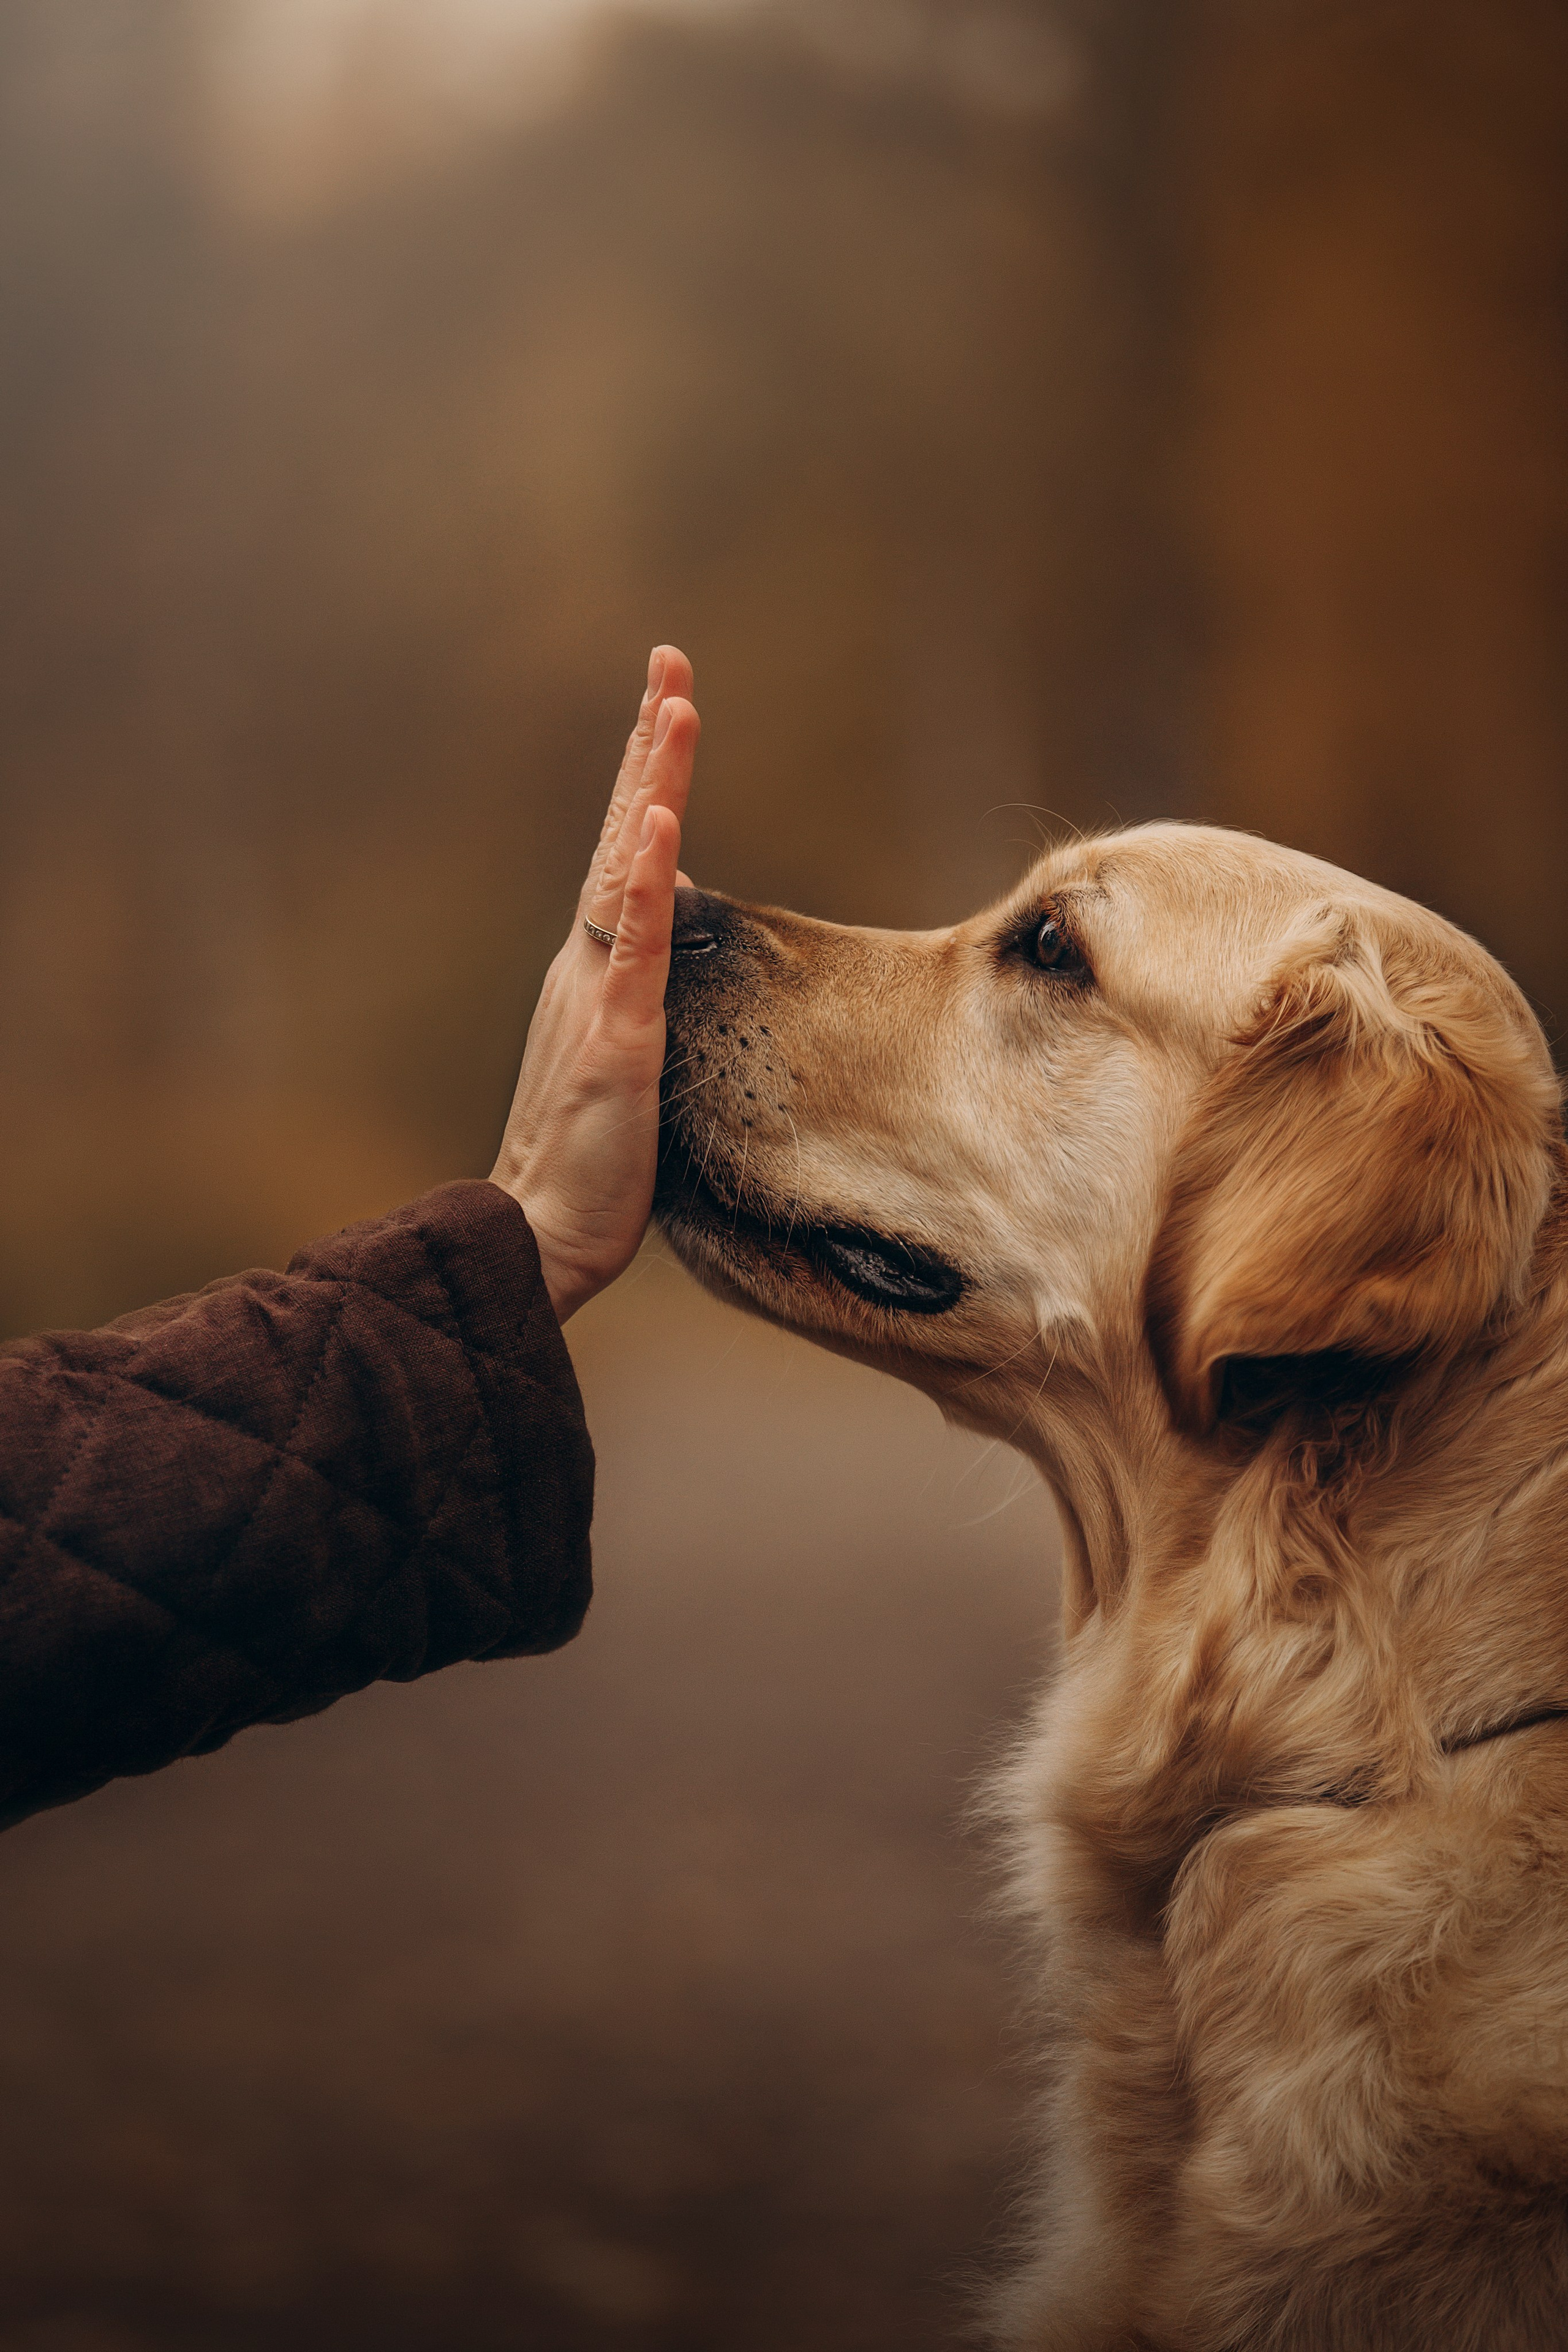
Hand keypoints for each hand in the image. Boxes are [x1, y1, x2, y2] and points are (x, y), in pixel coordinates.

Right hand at [490, 646, 698, 1321]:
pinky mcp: (616, 1037)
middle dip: (650, 746)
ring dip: (653, 784)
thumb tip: (658, 968)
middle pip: (622, 834)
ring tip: (674, 706)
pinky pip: (633, 947)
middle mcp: (585, 965)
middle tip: (671, 662)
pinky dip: (644, 881)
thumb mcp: (618, 1065)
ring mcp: (598, 995)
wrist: (540, 1232)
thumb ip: (634, 1008)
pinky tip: (660, 824)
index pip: (625, 857)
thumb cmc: (585, 1163)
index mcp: (592, 972)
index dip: (648, 781)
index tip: (668, 705)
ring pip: (626, 868)